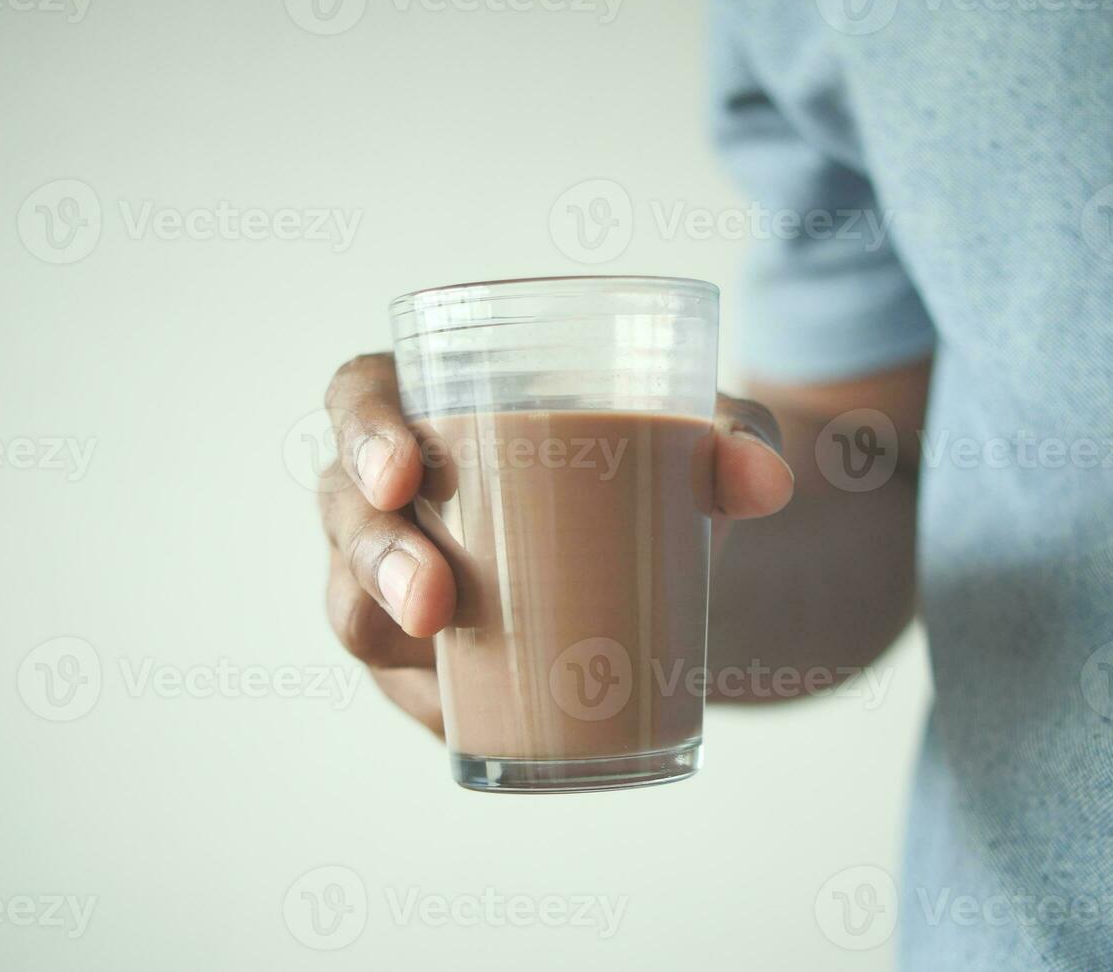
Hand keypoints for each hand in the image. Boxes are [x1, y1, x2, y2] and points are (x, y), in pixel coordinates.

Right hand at [317, 352, 794, 734]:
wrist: (671, 559)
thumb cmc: (654, 467)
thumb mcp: (696, 444)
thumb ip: (728, 442)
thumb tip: (768, 479)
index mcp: (439, 403)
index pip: (361, 397)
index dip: (362, 430)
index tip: (404, 471)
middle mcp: (398, 490)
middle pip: (344, 507)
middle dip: (376, 554)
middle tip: (434, 598)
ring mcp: (398, 575)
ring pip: (352, 600)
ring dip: (383, 623)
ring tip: (446, 644)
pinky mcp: (426, 656)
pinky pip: (406, 681)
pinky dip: (434, 699)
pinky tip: (470, 715)